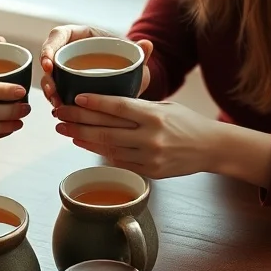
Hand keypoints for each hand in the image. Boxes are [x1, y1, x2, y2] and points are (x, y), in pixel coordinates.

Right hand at [38, 25, 153, 107]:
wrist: (133, 76)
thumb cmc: (130, 59)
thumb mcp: (135, 56)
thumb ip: (140, 52)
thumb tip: (147, 44)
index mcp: (81, 35)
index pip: (58, 35)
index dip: (49, 47)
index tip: (49, 63)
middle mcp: (70, 50)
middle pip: (49, 59)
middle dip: (47, 77)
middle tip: (52, 91)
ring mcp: (67, 69)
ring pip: (51, 78)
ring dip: (50, 92)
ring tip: (57, 105)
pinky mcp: (68, 85)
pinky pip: (58, 91)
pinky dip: (57, 101)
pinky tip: (60, 112)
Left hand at [54, 94, 222, 178]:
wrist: (211, 148)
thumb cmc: (187, 122)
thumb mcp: (165, 106)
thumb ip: (138, 107)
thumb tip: (106, 103)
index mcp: (154, 115)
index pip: (119, 107)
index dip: (95, 103)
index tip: (75, 98)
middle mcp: (150, 136)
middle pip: (107, 129)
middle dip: (79, 121)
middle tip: (59, 114)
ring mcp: (149, 156)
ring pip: (108, 147)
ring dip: (83, 138)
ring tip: (66, 130)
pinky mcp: (150, 172)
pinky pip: (119, 161)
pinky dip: (100, 152)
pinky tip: (85, 143)